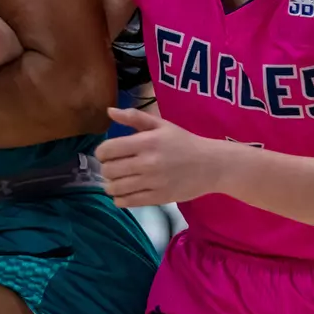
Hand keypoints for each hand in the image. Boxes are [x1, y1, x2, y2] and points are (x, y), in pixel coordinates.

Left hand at [95, 107, 220, 206]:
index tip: (108, 153)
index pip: (107, 150)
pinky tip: (124, 192)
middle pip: (108, 170)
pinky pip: (127, 202)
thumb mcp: (161, 125)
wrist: (211, 165)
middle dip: (106, 169)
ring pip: (115, 188)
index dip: (101, 152)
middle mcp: (147, 163)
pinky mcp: (157, 198)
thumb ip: (134, 117)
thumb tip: (109, 111)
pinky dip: (120, 198)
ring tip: (117, 181)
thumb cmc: (184, 142)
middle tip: (113, 167)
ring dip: (111, 185)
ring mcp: (152, 183)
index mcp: (146, 142)